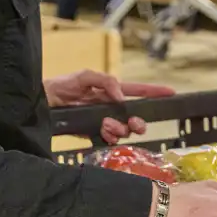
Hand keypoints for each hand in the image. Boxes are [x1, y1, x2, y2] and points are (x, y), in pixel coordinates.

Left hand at [43, 69, 173, 144]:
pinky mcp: (94, 134)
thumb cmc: (64, 85)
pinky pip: (110, 140)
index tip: (171, 93)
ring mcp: (104, 122)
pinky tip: (101, 130)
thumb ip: (106, 82)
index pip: (138, 92)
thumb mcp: (85, 76)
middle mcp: (111, 108)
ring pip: (124, 131)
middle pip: (136, 118)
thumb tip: (120, 97)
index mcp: (112, 91)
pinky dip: (109, 136)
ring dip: (119, 128)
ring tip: (105, 123)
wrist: (45, 102)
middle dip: (139, 122)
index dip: (154, 92)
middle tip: (134, 123)